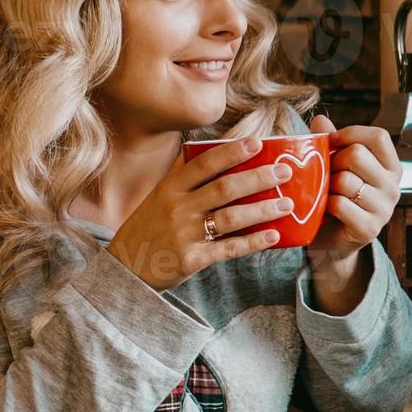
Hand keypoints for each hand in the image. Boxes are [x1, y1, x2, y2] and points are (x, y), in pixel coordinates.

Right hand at [107, 137, 295, 290]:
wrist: (125, 268)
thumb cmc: (146, 229)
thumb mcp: (157, 197)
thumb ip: (182, 177)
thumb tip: (209, 150)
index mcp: (170, 189)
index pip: (204, 164)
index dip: (232, 152)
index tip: (257, 143)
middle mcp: (178, 208)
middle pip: (224, 188)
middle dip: (258, 178)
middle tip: (285, 172)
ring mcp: (185, 235)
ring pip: (231, 218)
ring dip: (262, 210)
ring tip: (286, 204)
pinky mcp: (192, 260)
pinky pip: (228, 249)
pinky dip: (253, 242)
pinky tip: (273, 236)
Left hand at [306, 115, 402, 263]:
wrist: (333, 241)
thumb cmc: (336, 197)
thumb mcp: (335, 167)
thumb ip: (330, 142)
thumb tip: (320, 119)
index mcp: (390, 167)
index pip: (378, 136)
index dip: (350, 133)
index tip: (331, 142)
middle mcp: (393, 186)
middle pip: (357, 154)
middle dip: (333, 161)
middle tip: (325, 173)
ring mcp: (384, 209)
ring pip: (346, 180)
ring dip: (327, 186)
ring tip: (325, 193)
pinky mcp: (369, 228)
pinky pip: (340, 204)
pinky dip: (325, 205)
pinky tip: (325, 210)